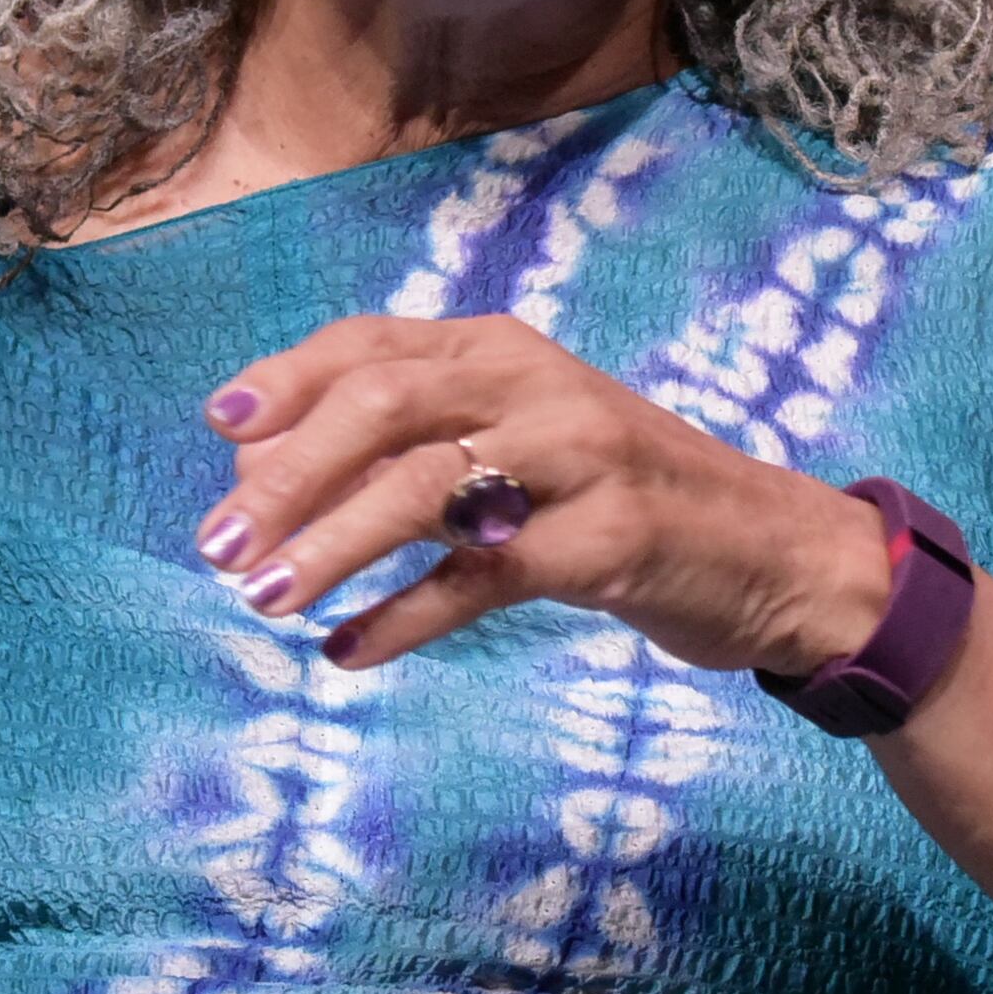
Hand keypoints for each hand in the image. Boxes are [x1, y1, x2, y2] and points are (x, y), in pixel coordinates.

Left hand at [191, 315, 896, 674]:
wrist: (774, 550)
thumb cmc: (620, 497)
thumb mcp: (521, 444)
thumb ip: (416, 445)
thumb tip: (268, 485)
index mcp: (505, 349)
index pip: (372, 342)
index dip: (288, 380)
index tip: (218, 427)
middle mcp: (537, 385)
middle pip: (384, 403)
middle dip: (289, 474)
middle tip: (219, 544)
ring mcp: (579, 458)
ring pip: (427, 484)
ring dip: (332, 543)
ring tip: (264, 598)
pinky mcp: (610, 541)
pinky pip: (485, 575)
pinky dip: (407, 615)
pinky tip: (350, 651)